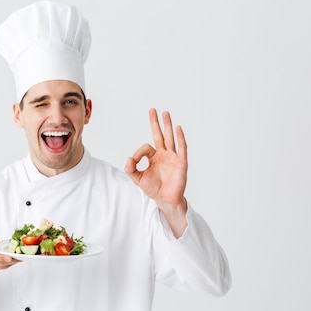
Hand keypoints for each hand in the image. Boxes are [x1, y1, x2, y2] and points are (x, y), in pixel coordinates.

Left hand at [125, 109, 188, 235]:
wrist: (165, 200)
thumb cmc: (153, 189)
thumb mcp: (138, 179)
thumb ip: (131, 169)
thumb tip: (128, 158)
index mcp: (154, 157)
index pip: (146, 147)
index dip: (139, 152)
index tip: (134, 160)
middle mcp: (164, 154)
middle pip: (160, 135)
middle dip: (156, 123)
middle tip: (153, 110)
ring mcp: (173, 157)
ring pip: (170, 138)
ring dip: (168, 126)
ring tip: (165, 113)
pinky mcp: (181, 162)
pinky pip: (181, 148)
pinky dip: (180, 138)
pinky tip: (178, 128)